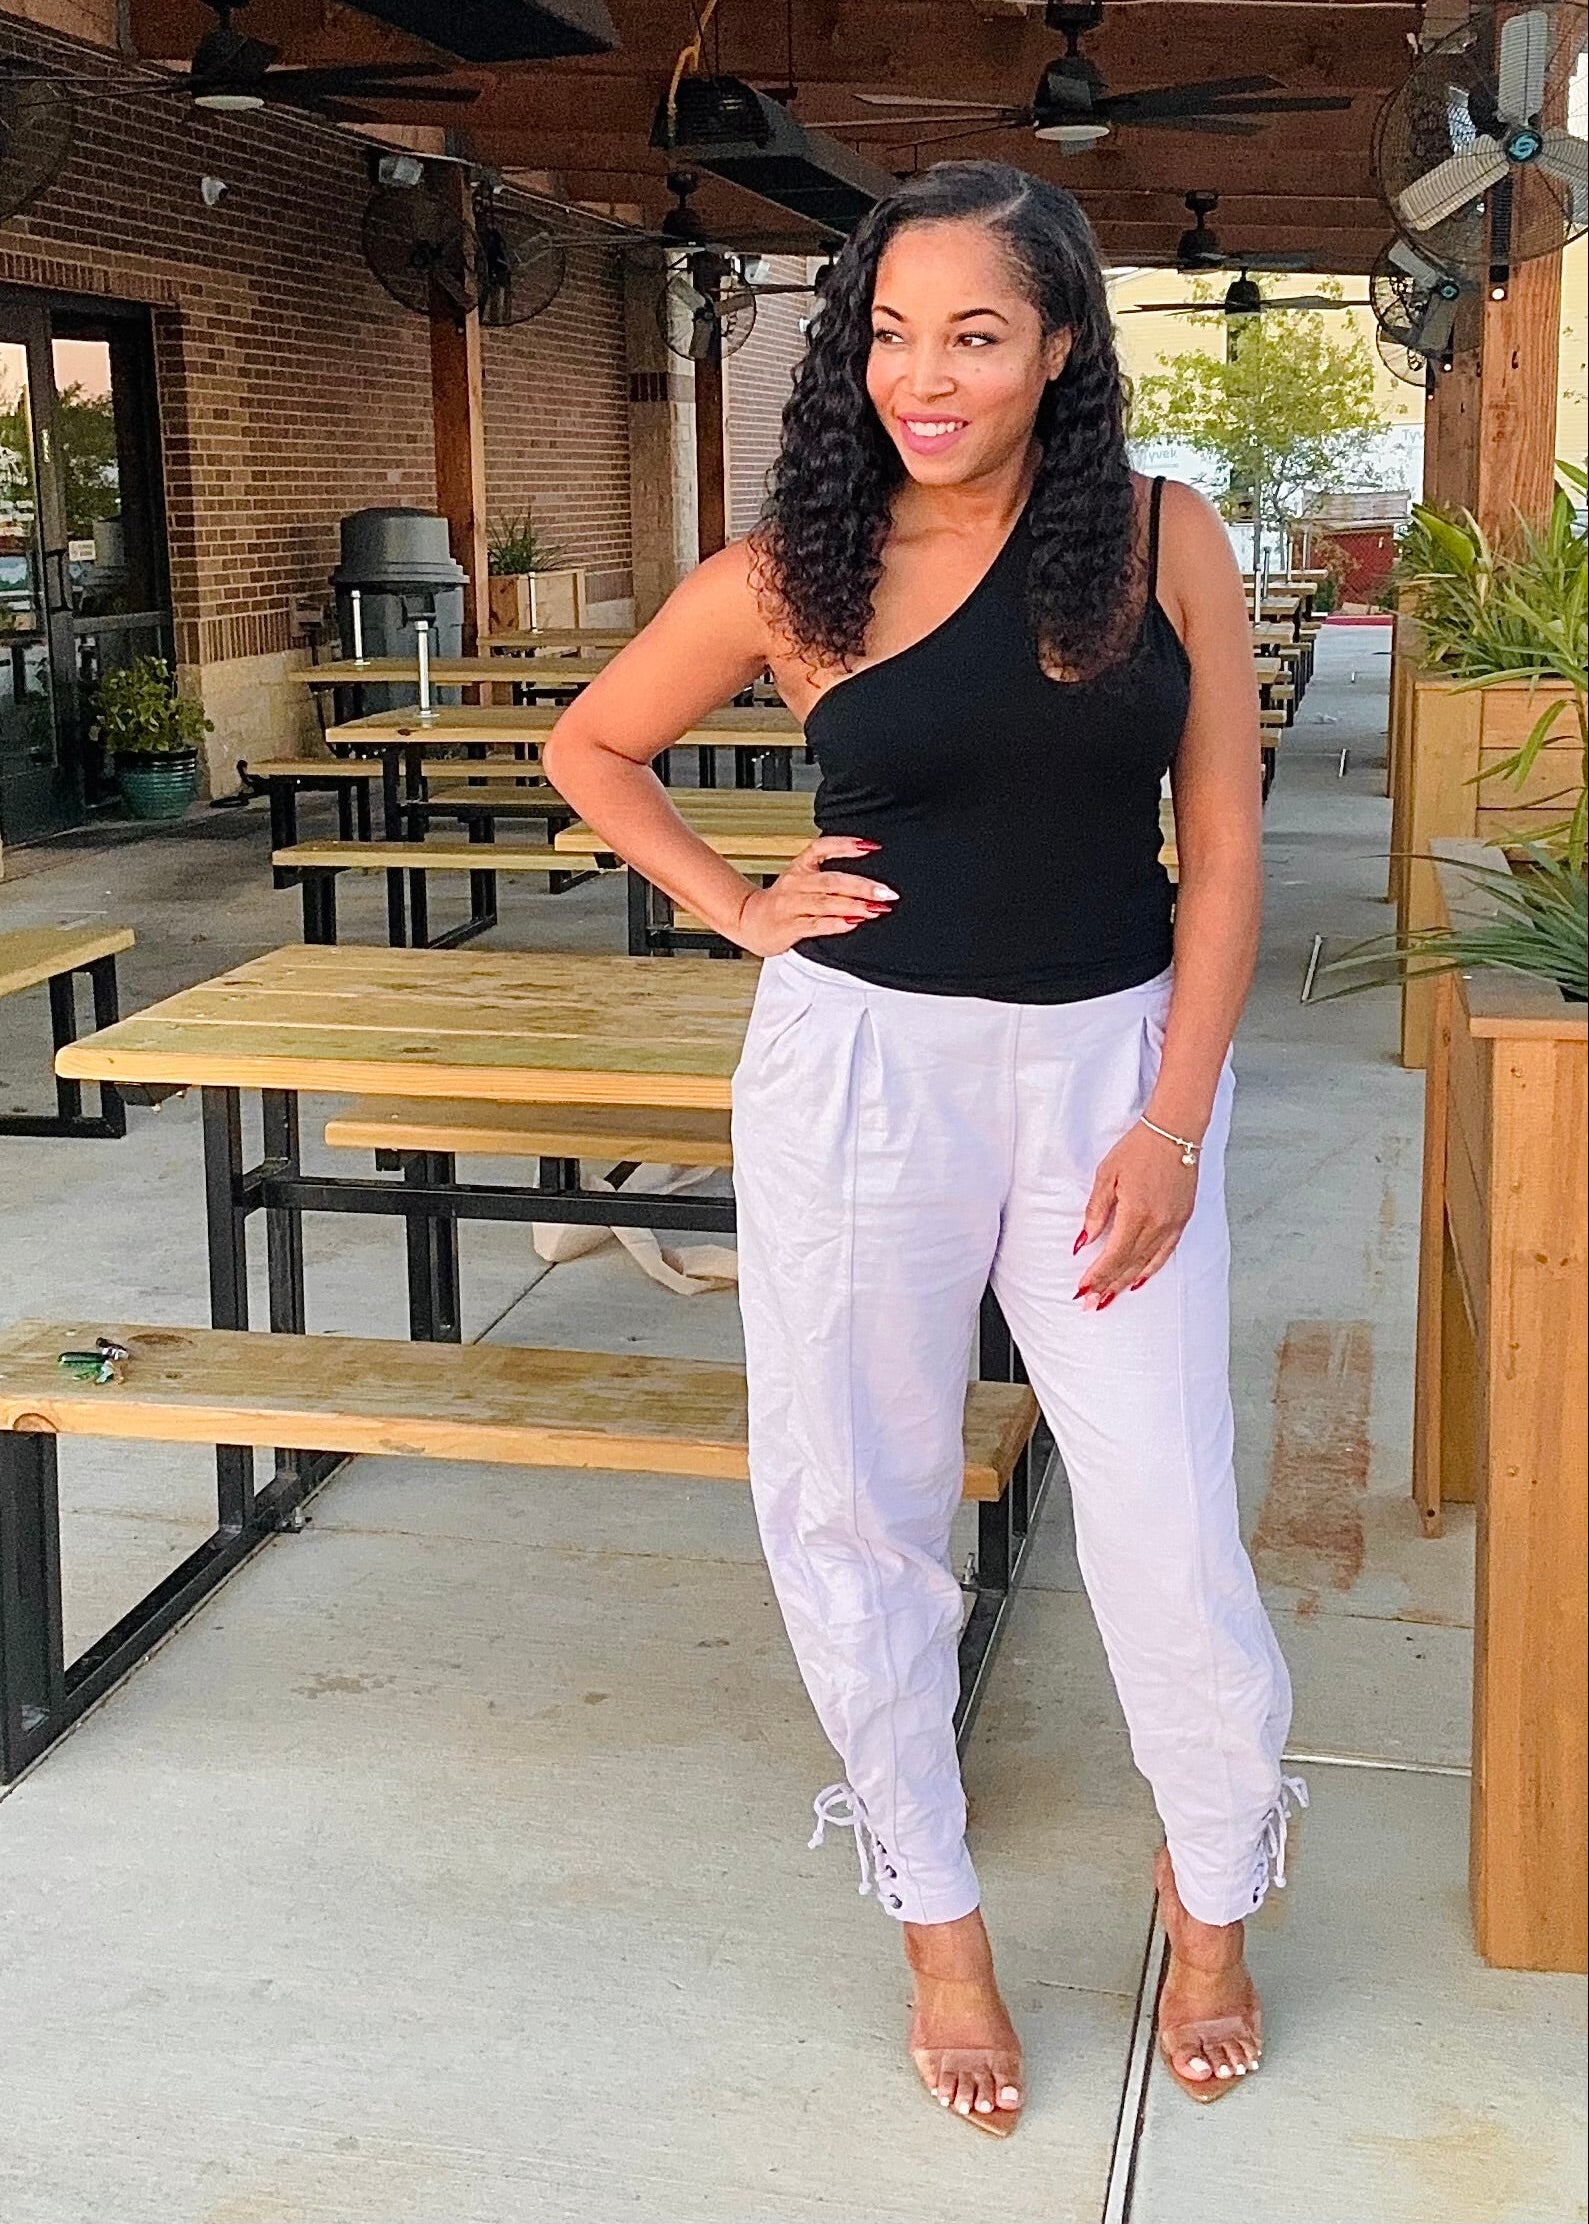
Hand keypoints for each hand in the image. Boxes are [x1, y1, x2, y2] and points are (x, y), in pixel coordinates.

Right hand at [734, 837, 897, 956]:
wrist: (750, 920)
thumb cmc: (783, 901)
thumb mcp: (801, 878)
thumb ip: (831, 875)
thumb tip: (868, 880)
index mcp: (800, 867)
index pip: (821, 848)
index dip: (845, 845)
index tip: (872, 846)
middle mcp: (796, 883)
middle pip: (832, 880)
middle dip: (862, 886)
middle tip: (886, 892)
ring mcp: (792, 905)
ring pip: (826, 903)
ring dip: (854, 905)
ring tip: (876, 908)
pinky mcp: (790, 927)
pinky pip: (816, 925)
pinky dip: (836, 924)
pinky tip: (852, 922)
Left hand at [1073, 1120, 1199, 1307]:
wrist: (1175, 1132)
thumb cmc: (1139, 1148)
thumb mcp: (1108, 1175)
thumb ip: (1096, 1211)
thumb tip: (1084, 1241)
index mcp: (1136, 1213)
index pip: (1113, 1255)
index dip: (1097, 1276)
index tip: (1082, 1290)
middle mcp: (1157, 1224)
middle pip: (1129, 1265)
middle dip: (1107, 1286)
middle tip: (1091, 1304)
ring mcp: (1173, 1224)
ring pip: (1147, 1264)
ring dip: (1126, 1283)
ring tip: (1109, 1299)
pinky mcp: (1182, 1220)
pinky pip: (1165, 1253)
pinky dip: (1150, 1270)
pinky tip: (1138, 1280)